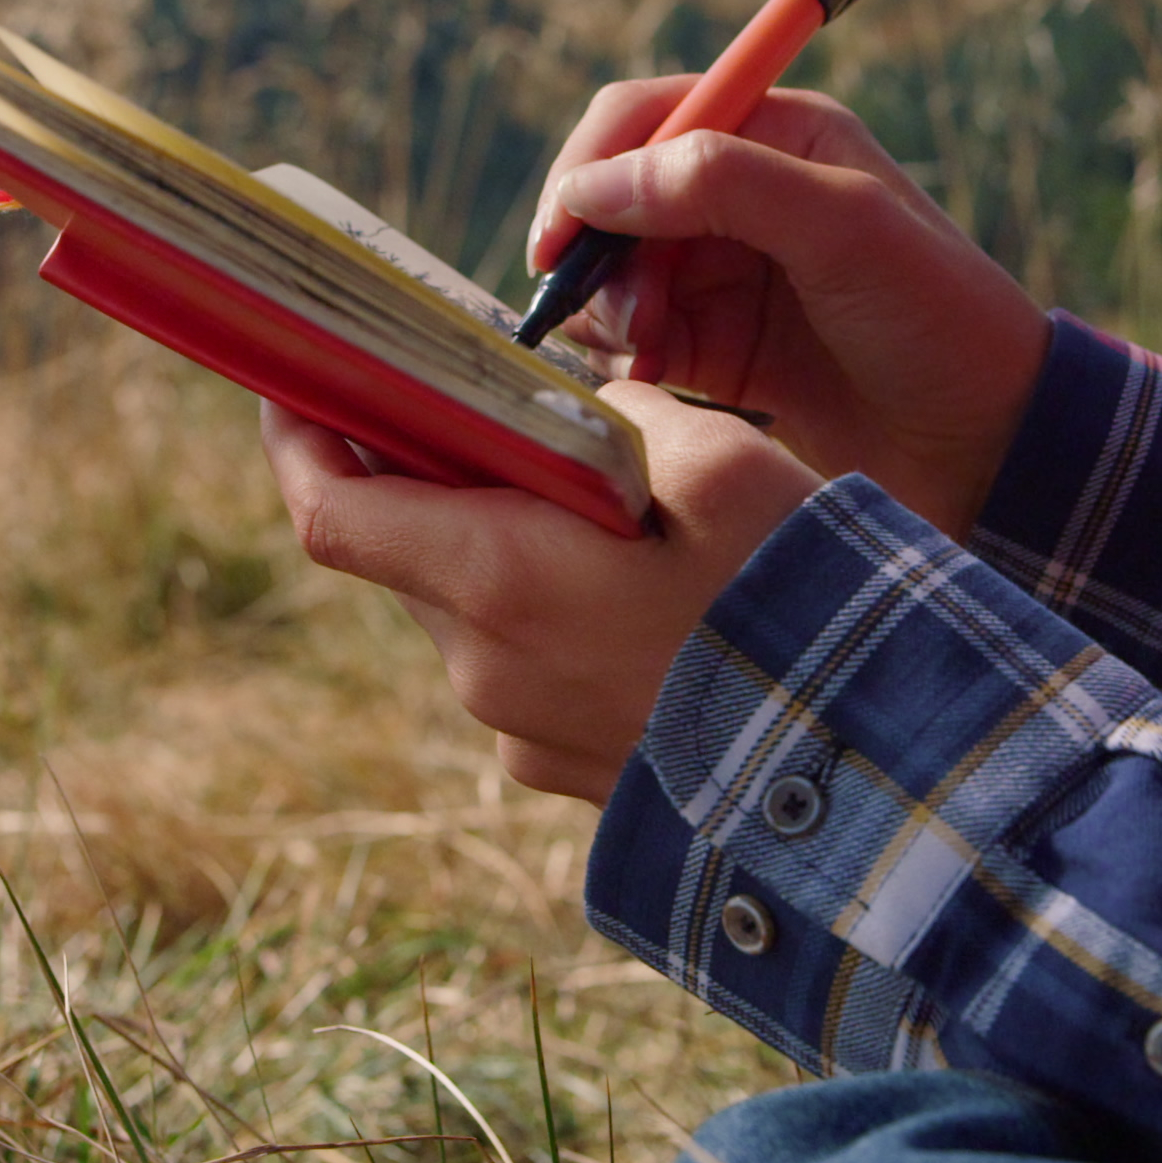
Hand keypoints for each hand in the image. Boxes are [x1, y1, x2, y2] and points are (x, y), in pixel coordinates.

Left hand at [261, 383, 824, 802]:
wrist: (863, 783)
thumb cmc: (796, 609)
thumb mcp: (726, 467)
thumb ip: (626, 418)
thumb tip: (581, 415)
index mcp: (498, 580)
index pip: (333, 512)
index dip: (298, 439)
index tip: (299, 379)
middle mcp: (484, 667)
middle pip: (409, 550)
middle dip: (433, 475)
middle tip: (496, 408)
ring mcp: (521, 732)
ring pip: (473, 609)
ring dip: (508, 548)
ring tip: (613, 510)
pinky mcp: (567, 772)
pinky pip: (529, 668)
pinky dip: (555, 616)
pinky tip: (650, 598)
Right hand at [531, 80, 1047, 539]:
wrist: (992, 447)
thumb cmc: (940, 318)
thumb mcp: (844, 227)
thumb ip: (722, 183)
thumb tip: (596, 184)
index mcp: (782, 135)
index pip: (645, 115)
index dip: (589, 166)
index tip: (561, 239)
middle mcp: (747, 197)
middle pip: (616, 199)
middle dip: (598, 255)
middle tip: (618, 319)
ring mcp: (730, 278)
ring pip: (617, 275)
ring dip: (610, 313)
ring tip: (652, 357)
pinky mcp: (723, 355)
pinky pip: (637, 342)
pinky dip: (626, 360)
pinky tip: (656, 387)